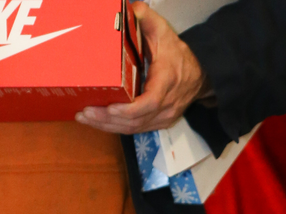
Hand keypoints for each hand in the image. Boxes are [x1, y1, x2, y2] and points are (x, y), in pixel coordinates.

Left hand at [77, 3, 206, 133]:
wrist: (200, 75)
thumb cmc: (178, 54)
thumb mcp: (164, 31)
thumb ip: (146, 18)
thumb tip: (129, 7)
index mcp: (167, 81)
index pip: (150, 102)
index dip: (129, 109)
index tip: (110, 107)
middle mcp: (166, 104)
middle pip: (136, 120)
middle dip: (109, 120)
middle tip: (85, 113)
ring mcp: (163, 116)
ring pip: (134, 128)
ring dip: (109, 126)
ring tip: (86, 118)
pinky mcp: (159, 122)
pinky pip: (137, 129)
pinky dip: (117, 127)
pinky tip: (100, 122)